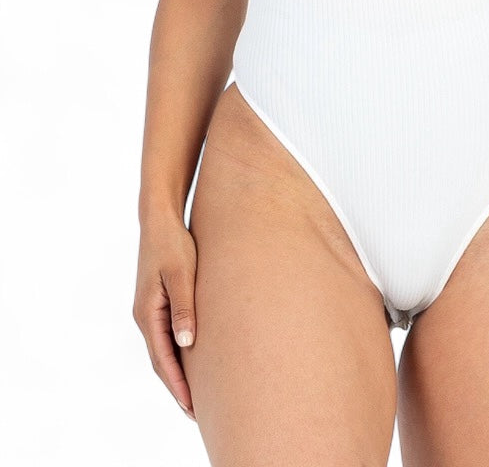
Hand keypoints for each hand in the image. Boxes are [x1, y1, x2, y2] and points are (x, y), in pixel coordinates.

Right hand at [132, 215, 198, 420]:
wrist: (159, 220)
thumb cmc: (174, 244)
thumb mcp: (181, 274)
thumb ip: (183, 308)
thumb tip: (186, 344)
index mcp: (147, 313)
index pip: (162, 360)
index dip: (178, 385)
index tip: (193, 407)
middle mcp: (144, 316)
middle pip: (160, 362)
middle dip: (177, 388)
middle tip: (197, 414)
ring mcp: (148, 311)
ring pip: (162, 351)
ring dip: (176, 375)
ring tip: (195, 397)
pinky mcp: (156, 303)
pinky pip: (165, 337)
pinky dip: (176, 355)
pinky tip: (191, 362)